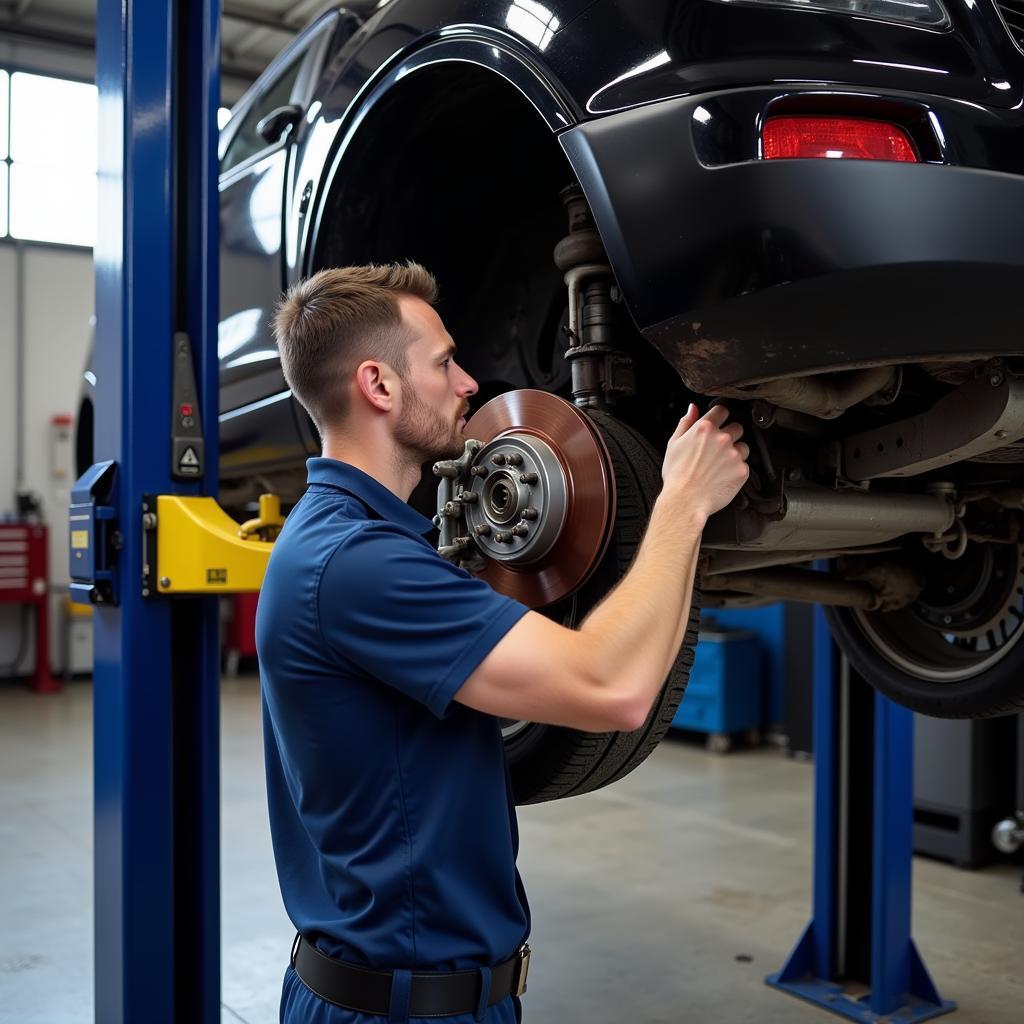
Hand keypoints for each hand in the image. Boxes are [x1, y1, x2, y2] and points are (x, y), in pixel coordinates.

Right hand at [660, 403, 749, 520]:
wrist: (685, 501)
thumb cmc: (677, 476)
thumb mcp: (673, 444)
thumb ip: (685, 423)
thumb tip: (692, 408)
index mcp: (704, 428)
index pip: (722, 410)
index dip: (720, 417)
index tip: (719, 424)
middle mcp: (722, 438)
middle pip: (737, 427)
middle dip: (730, 435)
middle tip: (718, 450)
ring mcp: (734, 454)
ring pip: (743, 446)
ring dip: (736, 452)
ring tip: (720, 466)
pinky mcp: (742, 470)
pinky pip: (745, 465)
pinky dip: (736, 470)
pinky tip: (723, 476)